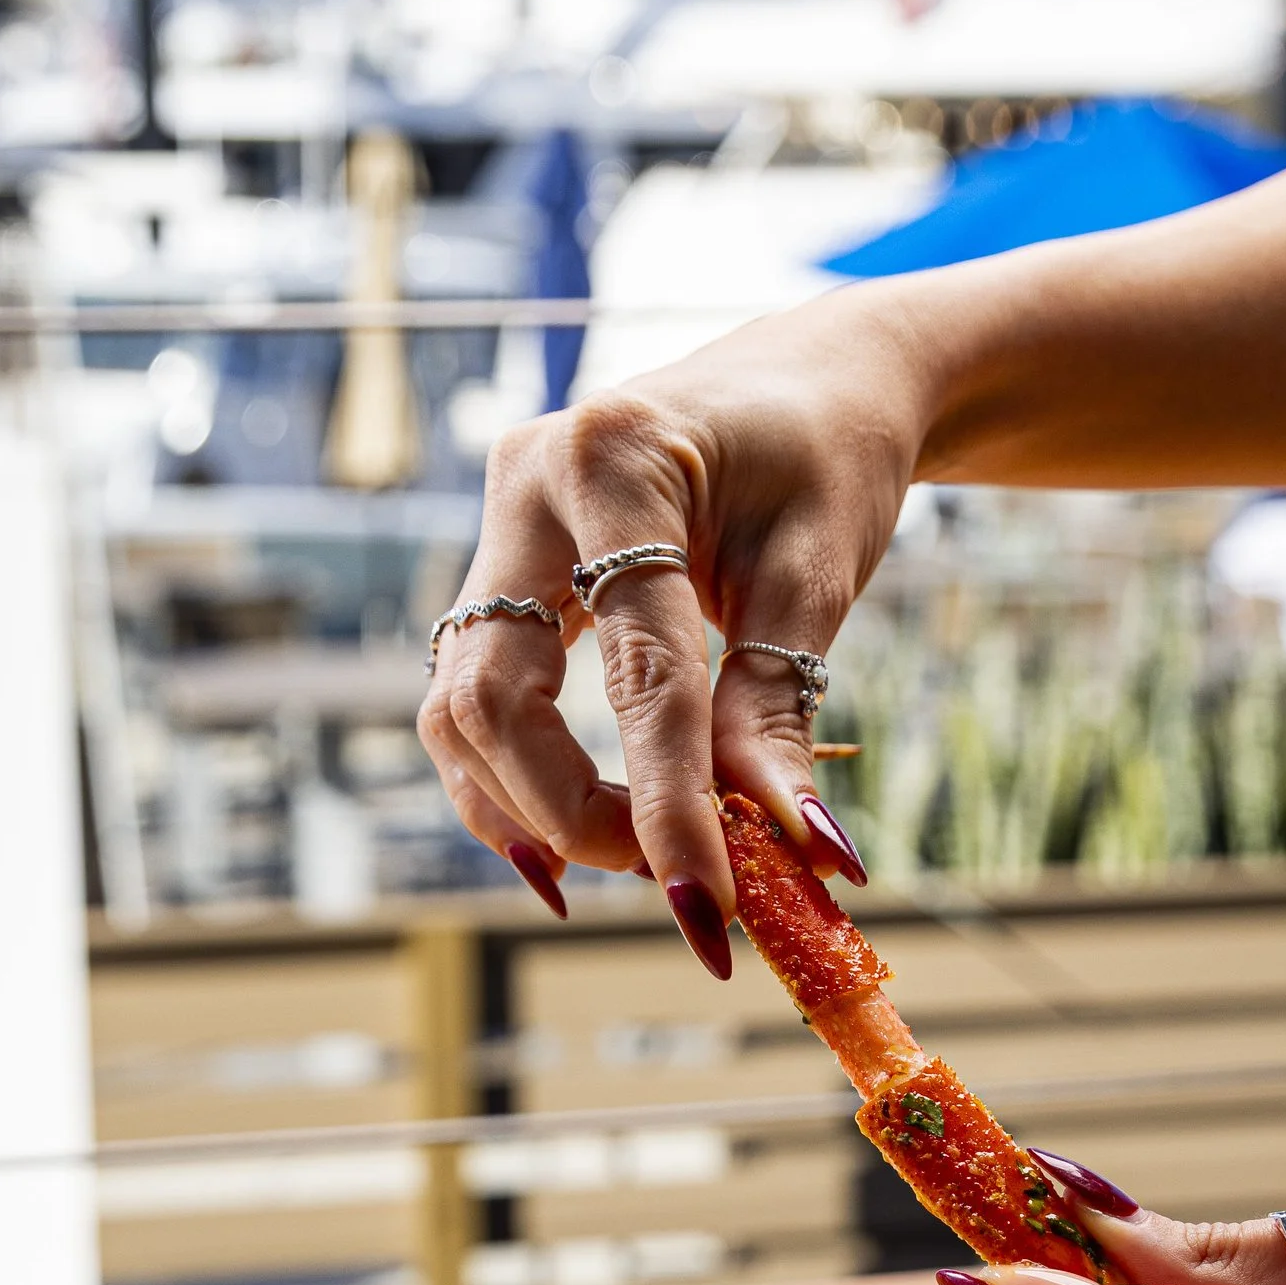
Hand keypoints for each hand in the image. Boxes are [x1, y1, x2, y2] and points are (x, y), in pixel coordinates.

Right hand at [417, 294, 935, 932]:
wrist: (806, 377)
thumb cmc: (827, 454)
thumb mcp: (818, 571)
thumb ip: (780, 705)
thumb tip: (793, 849)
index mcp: (617, 460)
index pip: (636, 668)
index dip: (667, 802)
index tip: (707, 907)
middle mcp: (526, 483)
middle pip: (492, 694)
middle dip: (571, 812)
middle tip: (670, 875)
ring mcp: (497, 523)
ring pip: (458, 706)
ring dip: (528, 808)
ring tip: (630, 860)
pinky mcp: (497, 566)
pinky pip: (473, 695)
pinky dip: (512, 779)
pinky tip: (569, 841)